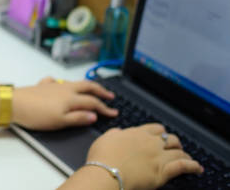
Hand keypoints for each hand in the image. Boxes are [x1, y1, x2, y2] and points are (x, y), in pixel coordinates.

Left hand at [13, 77, 116, 129]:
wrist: (14, 103)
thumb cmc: (37, 115)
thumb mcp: (60, 121)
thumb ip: (78, 118)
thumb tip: (94, 115)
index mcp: (71, 98)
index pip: (93, 102)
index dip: (105, 108)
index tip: (114, 112)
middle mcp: (64, 88)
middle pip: (87, 86)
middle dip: (100, 90)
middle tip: (110, 95)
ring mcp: (53, 85)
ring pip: (74, 82)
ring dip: (85, 85)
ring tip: (91, 89)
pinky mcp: (42, 85)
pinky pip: (56, 81)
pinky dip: (63, 83)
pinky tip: (60, 85)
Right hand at [86, 123, 202, 189]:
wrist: (106, 173)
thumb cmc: (102, 158)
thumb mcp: (104, 139)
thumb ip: (114, 133)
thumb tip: (118, 131)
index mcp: (136, 133)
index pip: (156, 128)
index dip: (161, 133)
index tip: (161, 137)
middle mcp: (150, 142)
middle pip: (170, 138)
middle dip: (174, 143)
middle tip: (175, 148)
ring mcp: (158, 156)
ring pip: (179, 151)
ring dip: (184, 154)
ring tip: (187, 158)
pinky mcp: (163, 170)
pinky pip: (184, 165)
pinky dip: (193, 166)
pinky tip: (197, 168)